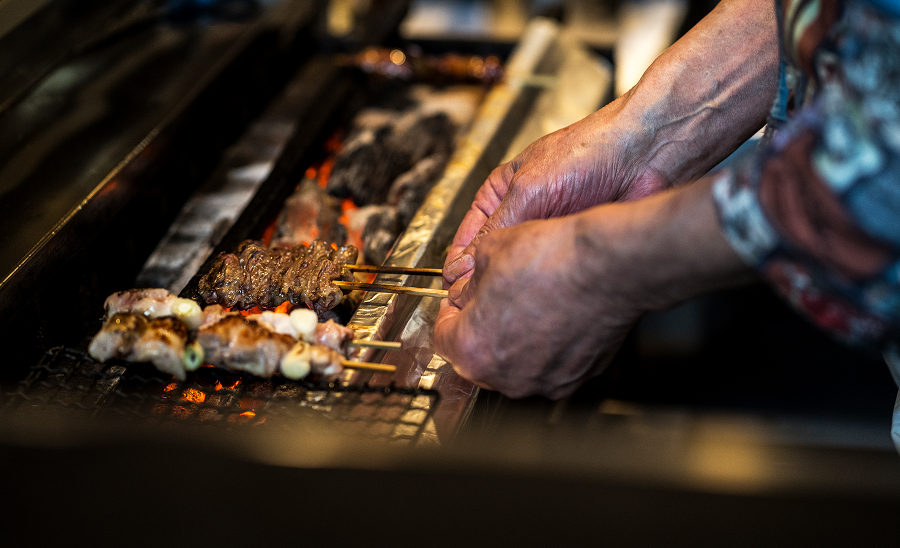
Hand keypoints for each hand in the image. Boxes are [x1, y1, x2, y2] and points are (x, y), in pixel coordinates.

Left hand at [434, 179, 750, 398]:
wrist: (610, 265)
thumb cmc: (554, 258)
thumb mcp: (491, 250)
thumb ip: (468, 277)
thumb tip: (467, 284)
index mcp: (473, 349)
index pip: (442, 337)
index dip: (450, 313)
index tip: (459, 302)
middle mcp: (506, 375)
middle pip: (478, 357)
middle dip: (481, 329)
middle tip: (492, 300)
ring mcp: (544, 381)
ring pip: (515, 364)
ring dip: (515, 338)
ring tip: (528, 303)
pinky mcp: (576, 377)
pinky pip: (550, 364)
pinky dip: (548, 345)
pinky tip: (556, 314)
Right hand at [443, 103, 668, 286]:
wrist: (646, 157)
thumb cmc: (589, 152)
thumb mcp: (528, 189)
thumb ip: (496, 229)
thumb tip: (463, 264)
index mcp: (500, 192)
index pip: (469, 235)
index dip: (460, 263)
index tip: (455, 289)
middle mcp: (522, 214)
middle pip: (493, 257)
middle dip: (486, 279)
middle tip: (481, 303)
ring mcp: (549, 233)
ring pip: (522, 269)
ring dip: (517, 283)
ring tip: (509, 302)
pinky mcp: (573, 248)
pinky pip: (551, 273)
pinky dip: (545, 285)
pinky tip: (541, 295)